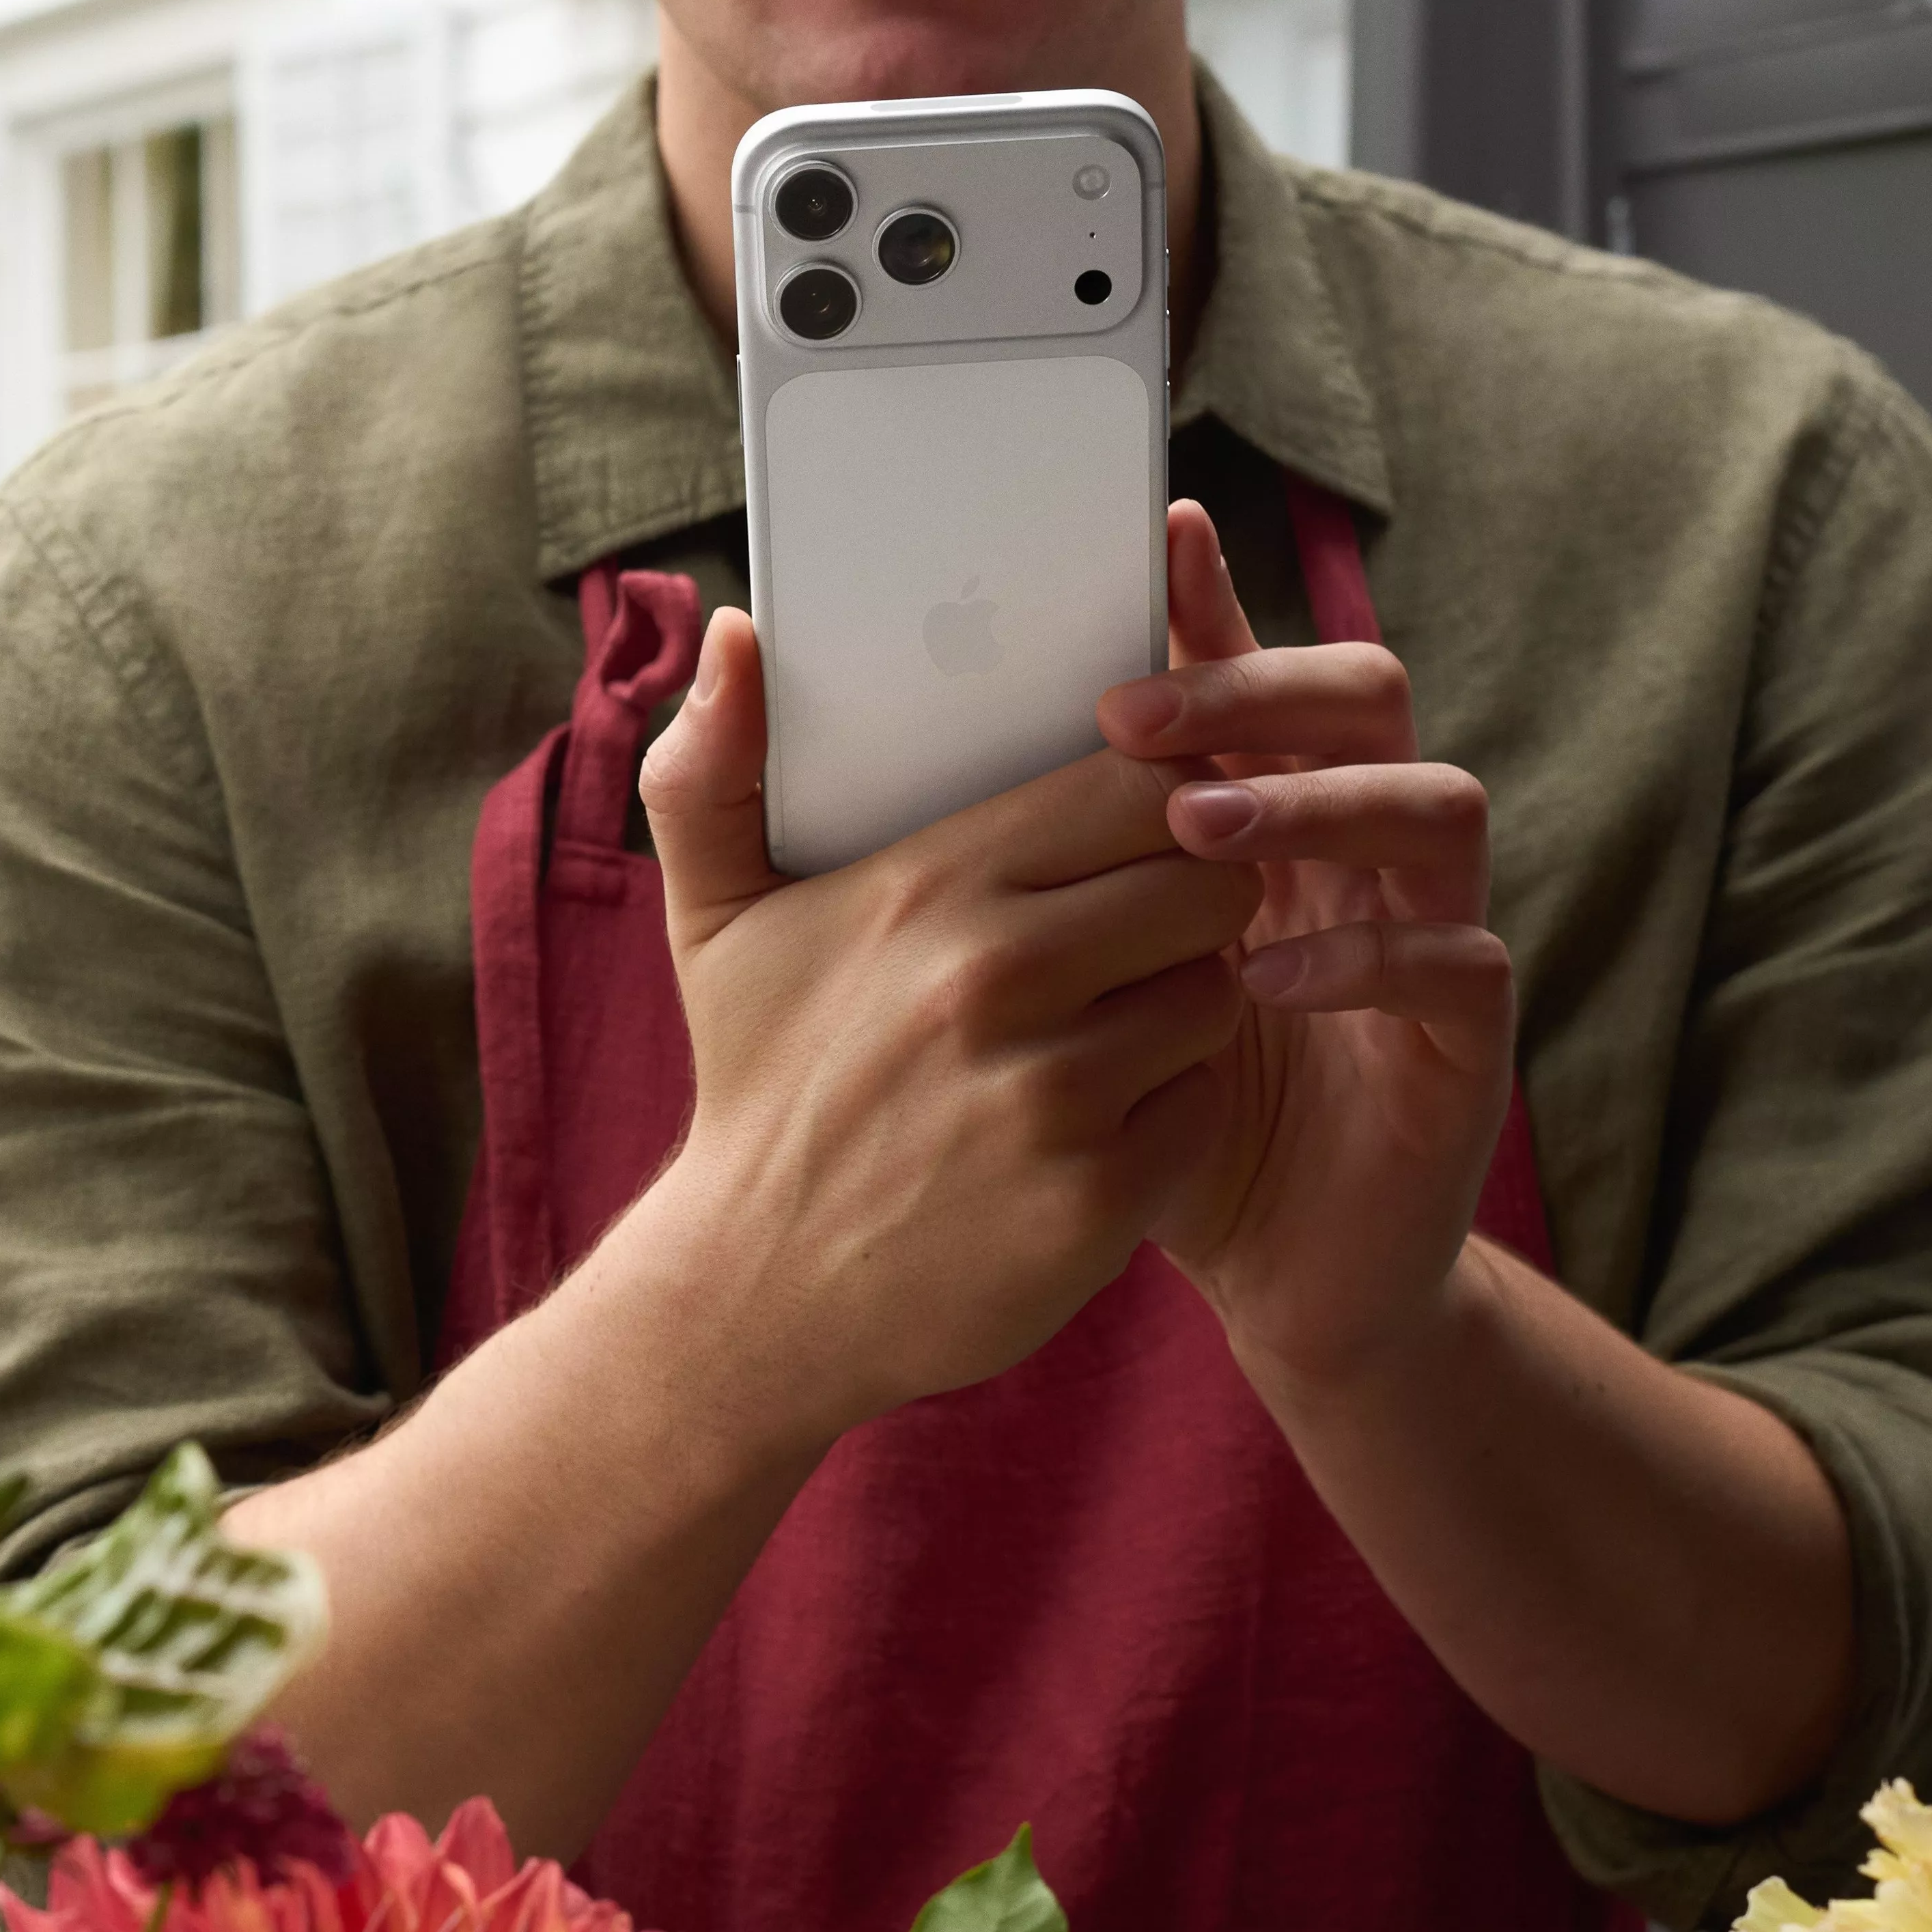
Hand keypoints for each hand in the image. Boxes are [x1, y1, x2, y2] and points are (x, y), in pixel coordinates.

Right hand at [632, 604, 1260, 1440]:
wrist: (760, 1297)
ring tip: (1113, 1022)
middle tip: (1143, 927)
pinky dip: (1172, 1109)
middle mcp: (996, 978)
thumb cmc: (760, 1085)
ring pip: (1217, 990)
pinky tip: (1103, 1117)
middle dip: (1192, 893)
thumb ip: (715, 765)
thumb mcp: (713, 920)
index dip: (1162, 792)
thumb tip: (736, 634)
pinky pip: (1203, 1103)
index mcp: (931, 886)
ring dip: (1188, 1001)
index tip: (1143, 824)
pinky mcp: (1099, 1195)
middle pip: (1206, 876)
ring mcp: (1053, 1092)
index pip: (1135, 780)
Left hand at [1101, 500, 1517, 1391]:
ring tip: (1202, 829)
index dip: (1218, 603)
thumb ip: (1029, 877)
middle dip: (1267, 686)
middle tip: (1142, 719)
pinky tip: (1263, 979)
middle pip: (1370, 698)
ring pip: (1436, 805)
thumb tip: (921, 767)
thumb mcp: (1075, 986)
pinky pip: (1456, 960)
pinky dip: (1366, 954)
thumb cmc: (1154, 1114)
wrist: (1275, 1277)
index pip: (1256, 676)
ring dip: (1321, 803)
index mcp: (1271, 818)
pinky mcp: (1466, 1041)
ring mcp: (1431, 934)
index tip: (1156, 535)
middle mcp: (1363, 853)